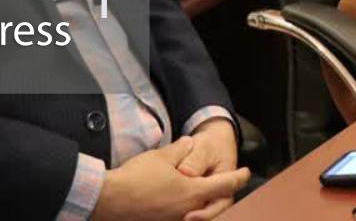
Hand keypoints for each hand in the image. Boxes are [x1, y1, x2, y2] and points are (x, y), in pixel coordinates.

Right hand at [92, 136, 249, 220]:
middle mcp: (187, 210)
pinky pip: (181, 216)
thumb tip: (189, 142)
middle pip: (215, 205)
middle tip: (227, 185)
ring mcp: (173, 220)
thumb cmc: (137, 177)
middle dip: (223, 195)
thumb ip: (181, 149)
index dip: (238, 178)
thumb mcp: (163, 156)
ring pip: (197, 213)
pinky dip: (188, 209)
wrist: (109, 200)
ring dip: (204, 204)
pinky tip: (182, 202)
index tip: (246, 172)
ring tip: (204, 192)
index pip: (224, 185)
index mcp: (192, 192)